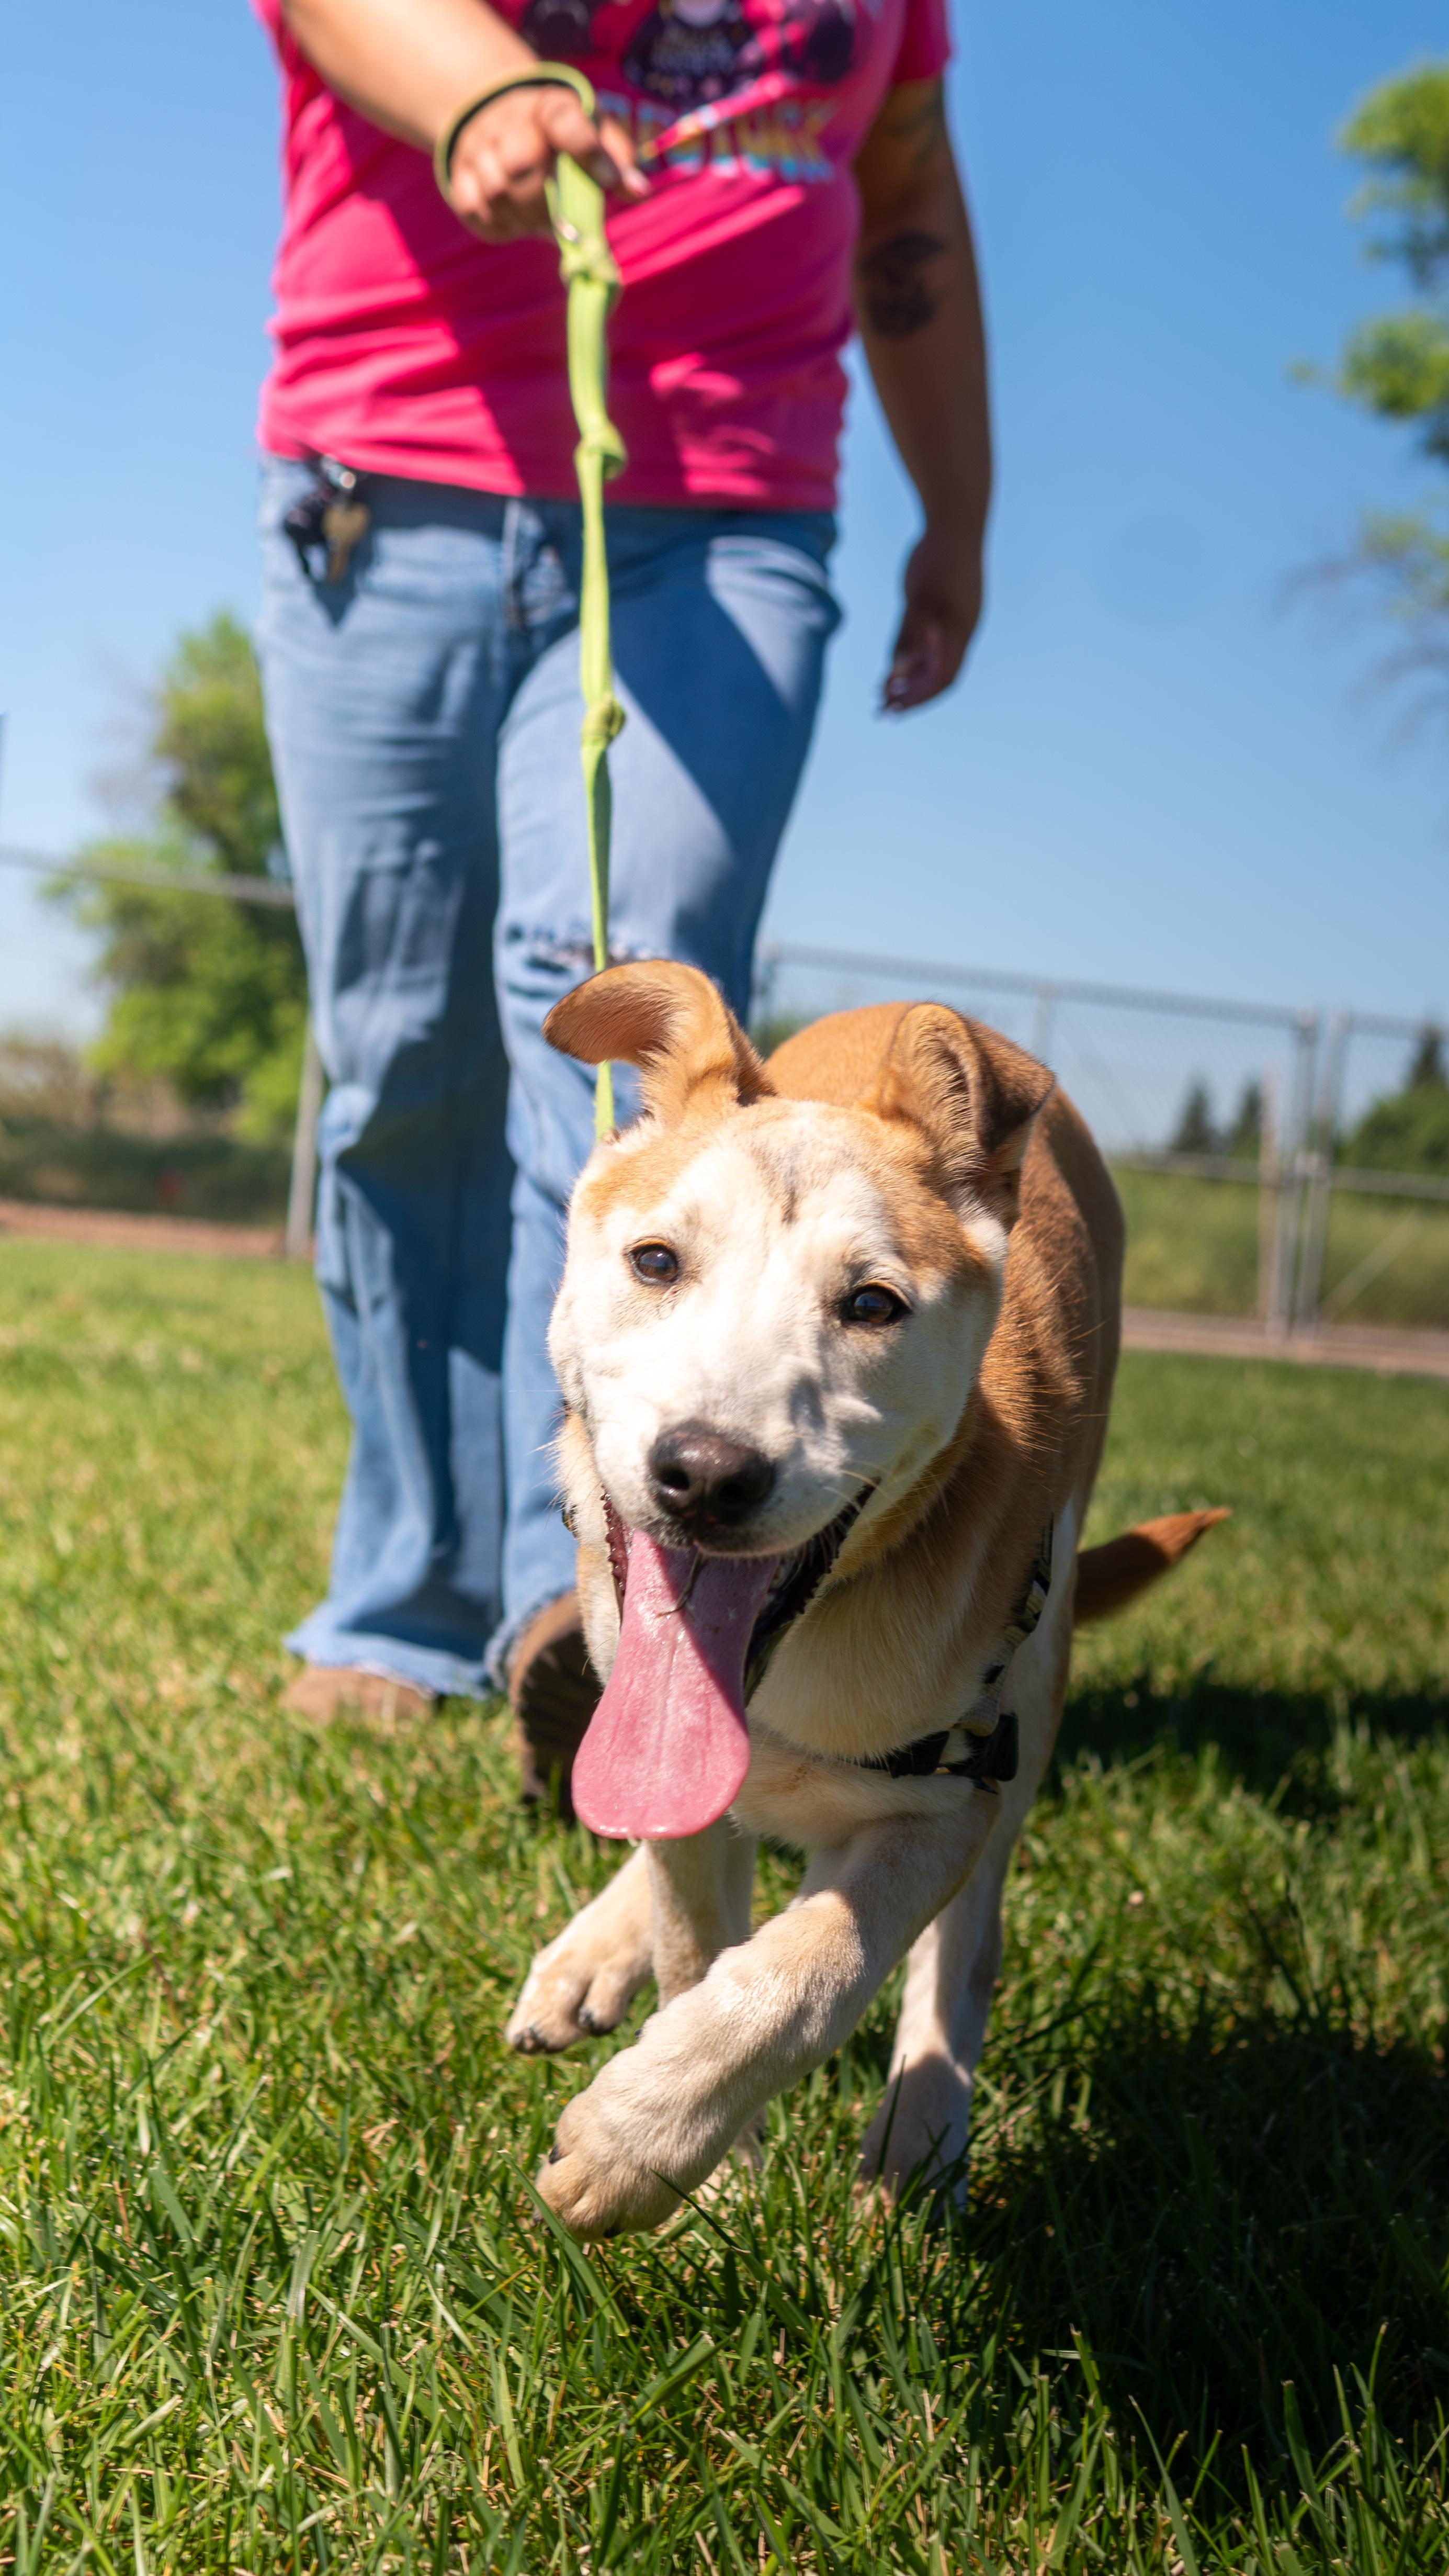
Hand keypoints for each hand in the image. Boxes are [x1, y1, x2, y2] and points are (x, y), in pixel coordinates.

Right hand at [446, 83, 648, 240]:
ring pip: (496, 190)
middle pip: (520, 163)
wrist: (500, 122)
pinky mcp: (459, 176)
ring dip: (522, 216)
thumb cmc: (561, 139)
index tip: (610, 182)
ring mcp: (479, 146)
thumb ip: (617, 158)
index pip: (563, 120)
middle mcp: (509, 120)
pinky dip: (497, 223)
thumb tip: (639, 190)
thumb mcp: (593, 134)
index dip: (587, 151)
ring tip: (536, 216)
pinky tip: (512, 218)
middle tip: (558, 217)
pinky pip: (473, 209)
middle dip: (544, 201)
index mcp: (549, 105)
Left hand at [881, 521, 983, 712]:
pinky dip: (914, 656)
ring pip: (934, 659)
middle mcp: (962, 630)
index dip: (917, 699)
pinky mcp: (949, 606)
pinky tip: (894, 662)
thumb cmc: (937, 556)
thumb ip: (907, 636)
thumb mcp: (917, 598)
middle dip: (910, 695)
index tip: (892, 710)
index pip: (942, 680)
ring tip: (881, 691)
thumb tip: (895, 674)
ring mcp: (958, 618)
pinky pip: (932, 642)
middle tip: (881, 709)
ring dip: (909, 678)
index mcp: (960, 631)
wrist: (956, 515)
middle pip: (938, 675)